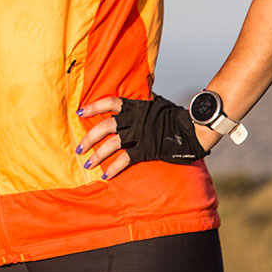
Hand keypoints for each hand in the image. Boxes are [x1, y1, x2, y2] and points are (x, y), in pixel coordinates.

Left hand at [76, 94, 210, 178]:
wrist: (193, 129)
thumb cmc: (175, 115)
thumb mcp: (157, 103)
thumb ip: (143, 101)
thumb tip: (138, 95)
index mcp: (136, 106)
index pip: (110, 102)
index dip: (94, 106)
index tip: (79, 112)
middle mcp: (134, 119)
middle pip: (106, 126)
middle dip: (89, 137)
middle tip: (79, 147)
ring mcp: (140, 135)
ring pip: (112, 144)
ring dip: (98, 155)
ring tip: (87, 164)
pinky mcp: (146, 149)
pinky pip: (126, 160)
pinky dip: (114, 168)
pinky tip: (106, 176)